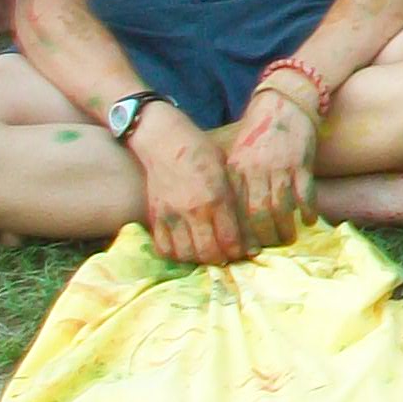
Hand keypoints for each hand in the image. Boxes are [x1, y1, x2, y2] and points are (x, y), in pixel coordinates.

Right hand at [130, 111, 245, 265]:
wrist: (164, 142)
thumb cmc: (202, 152)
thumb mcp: (227, 170)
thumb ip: (235, 199)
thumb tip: (248, 224)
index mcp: (215, 198)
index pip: (230, 238)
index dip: (241, 250)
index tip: (248, 251)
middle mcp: (193, 211)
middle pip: (209, 252)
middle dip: (223, 259)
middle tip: (229, 256)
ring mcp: (171, 216)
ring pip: (186, 254)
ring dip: (200, 259)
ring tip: (209, 255)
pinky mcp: (154, 216)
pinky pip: (163, 247)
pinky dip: (176, 254)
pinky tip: (186, 251)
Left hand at [223, 87, 320, 252]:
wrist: (284, 101)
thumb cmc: (259, 131)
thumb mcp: (239, 153)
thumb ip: (236, 181)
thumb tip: (236, 216)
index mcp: (236, 170)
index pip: (234, 210)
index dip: (240, 233)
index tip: (244, 249)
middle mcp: (255, 171)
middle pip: (257, 215)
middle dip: (264, 237)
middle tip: (269, 248)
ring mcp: (280, 168)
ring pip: (281, 209)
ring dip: (286, 229)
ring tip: (289, 239)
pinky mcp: (301, 163)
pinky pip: (305, 194)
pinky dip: (308, 211)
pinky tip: (309, 220)